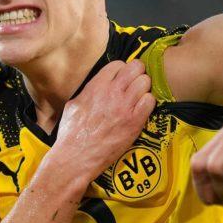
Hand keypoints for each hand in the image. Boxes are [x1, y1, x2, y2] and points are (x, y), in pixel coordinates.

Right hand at [54, 60, 154, 183]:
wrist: (75, 158)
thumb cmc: (71, 134)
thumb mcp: (74, 104)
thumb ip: (89, 91)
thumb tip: (96, 87)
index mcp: (96, 86)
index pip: (119, 64)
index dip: (123, 71)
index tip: (122, 80)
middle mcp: (111, 92)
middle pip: (137, 67)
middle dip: (138, 75)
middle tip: (135, 86)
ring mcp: (124, 106)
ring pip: (146, 82)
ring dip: (144, 89)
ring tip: (138, 99)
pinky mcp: (134, 121)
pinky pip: (150, 101)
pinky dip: (148, 104)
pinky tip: (141, 111)